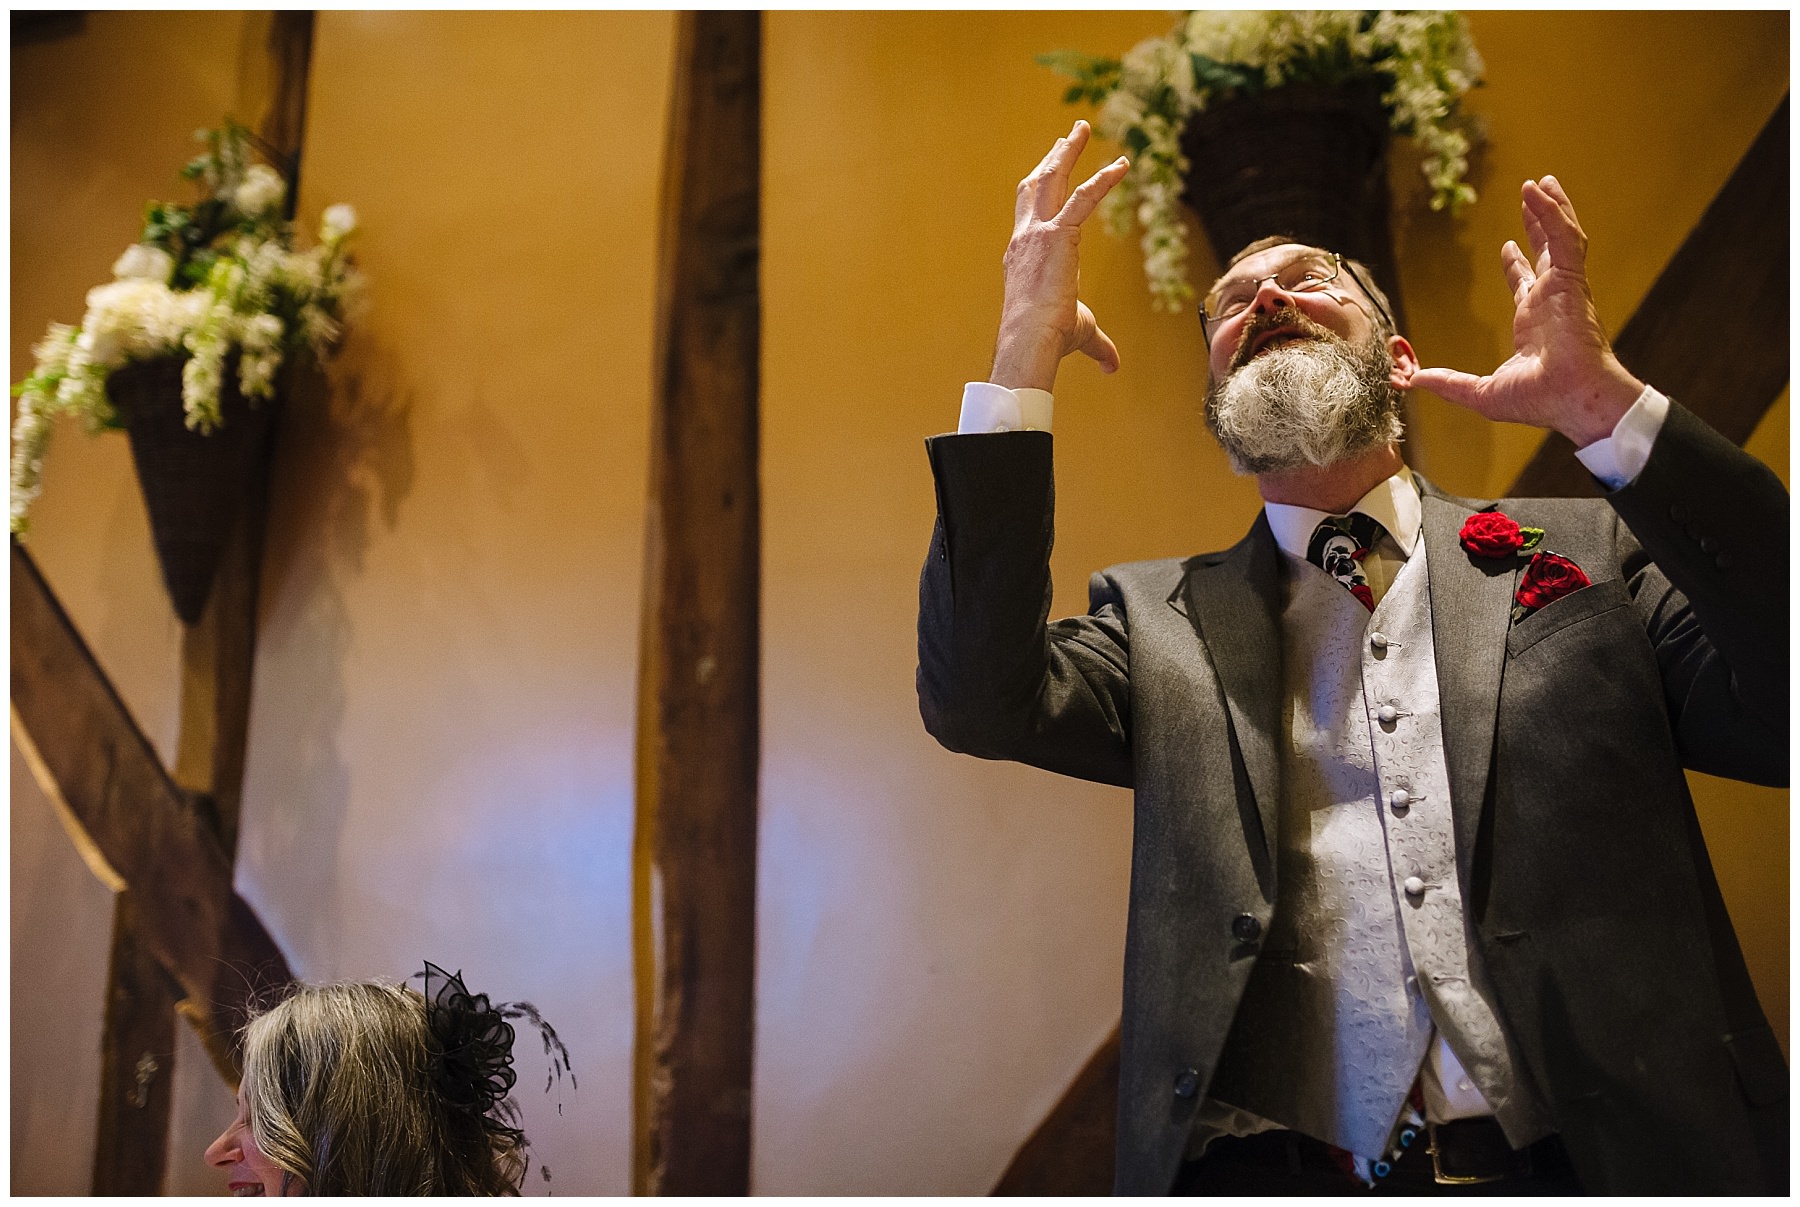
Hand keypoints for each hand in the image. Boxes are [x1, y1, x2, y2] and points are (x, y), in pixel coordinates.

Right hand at [989, 121, 1130, 391]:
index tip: (1050, 173)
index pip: (1031, 214)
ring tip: (1080, 128)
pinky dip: (1104, 179)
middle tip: (1066, 136)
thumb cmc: (1049, 339)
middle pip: (1036, 186)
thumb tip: (1112, 366)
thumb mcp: (1079, 333)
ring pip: (1052, 180)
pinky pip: (1085, 198)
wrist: (1031, 340)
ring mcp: (1038, 233)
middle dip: (1052, 158)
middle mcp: (1025, 238)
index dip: (1041, 191)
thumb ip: (1099, 345)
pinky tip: (1122, 165)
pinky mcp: (1058, 235)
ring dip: (1067, 151)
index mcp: (1022, 256)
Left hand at [1411, 176, 1644, 446]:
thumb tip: (1413, 380)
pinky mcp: (1573, 280)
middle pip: (1545, 251)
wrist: (1573, 400)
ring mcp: (1565, 289)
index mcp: (1535, 323)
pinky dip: (1553, 212)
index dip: (1516, 264)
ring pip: (1560, 237)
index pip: (1526, 284)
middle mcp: (1551, 301)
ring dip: (1550, 209)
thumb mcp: (1481, 393)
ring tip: (1540, 182)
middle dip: (1538, 223)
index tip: (1508, 246)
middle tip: (1531, 196)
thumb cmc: (1541, 401)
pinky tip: (1539, 191)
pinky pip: (1566, 238)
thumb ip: (1448, 383)